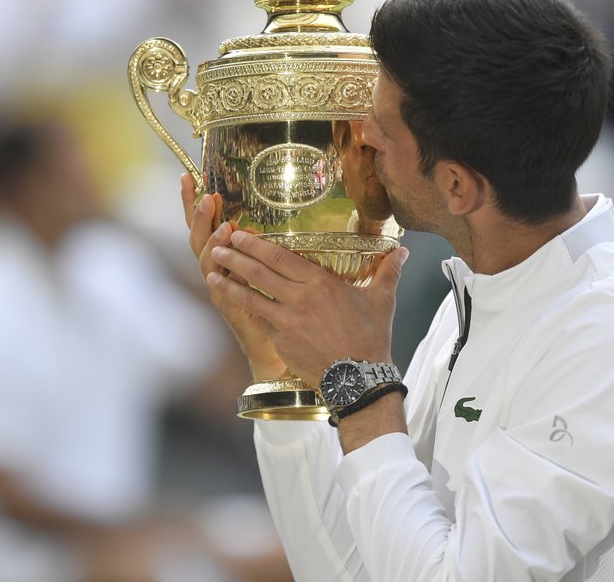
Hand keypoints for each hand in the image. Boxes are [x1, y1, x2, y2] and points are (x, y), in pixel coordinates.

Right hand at [181, 173, 285, 380]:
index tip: (190, 177)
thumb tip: (280, 213)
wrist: (276, 348)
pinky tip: (222, 247)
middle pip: (198, 235)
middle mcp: (217, 269)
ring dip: (208, 232)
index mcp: (227, 258)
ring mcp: (218, 286)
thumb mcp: (273, 269)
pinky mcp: (226, 303)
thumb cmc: (278, 306)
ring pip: (204, 255)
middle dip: (193, 211)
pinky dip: (218, 263)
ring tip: (214, 214)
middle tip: (198, 190)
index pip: (208, 225)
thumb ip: (271, 245)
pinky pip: (218, 280)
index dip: (195, 203)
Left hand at [205, 227, 408, 387]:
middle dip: (235, 256)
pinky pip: (258, 320)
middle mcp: (299, 300)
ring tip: (210, 271)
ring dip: (228, 282)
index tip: (240, 234)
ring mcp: (287, 322)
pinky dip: (241, 308)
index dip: (257, 245)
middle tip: (217, 243)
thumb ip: (388, 272)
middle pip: (260, 273)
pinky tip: (229, 300)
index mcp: (320, 284)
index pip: (281, 258)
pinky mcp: (281, 342)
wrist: (359, 379)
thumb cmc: (370, 338)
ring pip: (251, 297)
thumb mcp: (382, 301)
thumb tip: (403, 251)